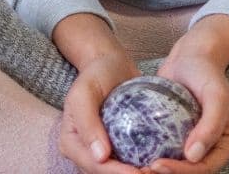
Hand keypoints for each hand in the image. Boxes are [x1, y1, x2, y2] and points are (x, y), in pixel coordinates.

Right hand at [59, 49, 147, 173]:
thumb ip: (87, 122)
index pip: (94, 165)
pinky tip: (157, 162)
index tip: (139, 173)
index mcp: (70, 142)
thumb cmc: (95, 75)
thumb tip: (100, 156)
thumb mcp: (85, 92)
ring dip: (135, 173)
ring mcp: (99, 151)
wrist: (109, 64)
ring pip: (115, 171)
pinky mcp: (115, 147)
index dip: (115, 173)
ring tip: (157, 169)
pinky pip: (126, 161)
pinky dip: (140, 164)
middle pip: (104, 173)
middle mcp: (83, 151)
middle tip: (154, 171)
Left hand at [145, 47, 228, 173]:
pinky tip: (135, 159)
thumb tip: (194, 157)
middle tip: (141, 171)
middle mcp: (214, 150)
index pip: (205, 168)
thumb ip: (211, 124)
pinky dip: (152, 159)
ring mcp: (197, 146)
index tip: (156, 165)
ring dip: (158, 173)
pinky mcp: (180, 140)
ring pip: (179, 169)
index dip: (181, 172)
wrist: (191, 58)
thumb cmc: (206, 72)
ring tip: (137, 169)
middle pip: (191, 173)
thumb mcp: (216, 94)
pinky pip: (168, 156)